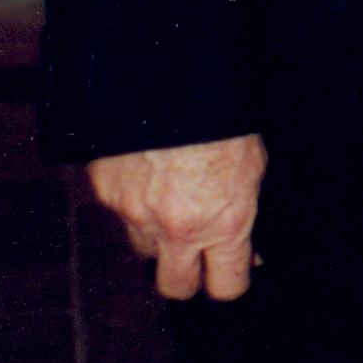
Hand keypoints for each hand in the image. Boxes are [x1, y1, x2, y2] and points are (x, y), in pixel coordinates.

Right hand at [87, 134, 267, 299]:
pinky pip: (122, 211)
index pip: (227, 286)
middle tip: (197, 256)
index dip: (231, 283)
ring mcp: (136, 213)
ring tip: (175, 202)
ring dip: (158, 237)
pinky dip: (135, 200)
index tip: (233, 275)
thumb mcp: (255, 165)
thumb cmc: (226, 116)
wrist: (173, 76)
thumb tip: (249, 249)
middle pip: (175, 286)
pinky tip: (151, 172)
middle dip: (187, 276)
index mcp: (224, 222)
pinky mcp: (108, 192)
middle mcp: (177, 228)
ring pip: (144, 248)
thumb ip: (246, 214)